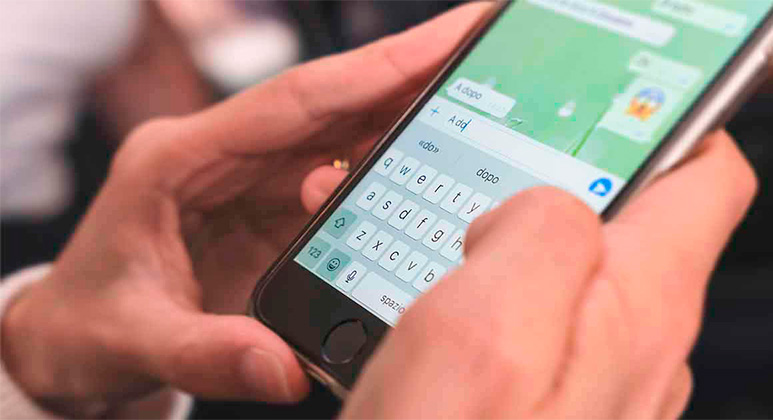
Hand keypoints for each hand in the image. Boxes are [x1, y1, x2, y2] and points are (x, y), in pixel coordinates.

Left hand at [0, 3, 488, 416]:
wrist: (70, 340)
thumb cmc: (85, 326)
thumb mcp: (131, 340)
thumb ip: (206, 352)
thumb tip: (286, 367)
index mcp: (179, 159)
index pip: (293, 102)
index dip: (375, 69)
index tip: (446, 38)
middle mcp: (222, 155)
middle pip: (331, 103)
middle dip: (410, 71)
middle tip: (484, 46)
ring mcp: (248, 180)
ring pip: (341, 133)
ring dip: (407, 112)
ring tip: (477, 94)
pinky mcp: (267, 210)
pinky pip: (338, 178)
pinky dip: (389, 166)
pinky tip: (433, 161)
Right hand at [341, 131, 756, 418]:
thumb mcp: (479, 331)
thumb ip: (536, 233)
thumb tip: (543, 205)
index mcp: (634, 312)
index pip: (705, 176)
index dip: (659, 127)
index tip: (589, 118)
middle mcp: (638, 355)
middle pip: (629, 227)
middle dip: (554, 195)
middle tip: (475, 199)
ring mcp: (599, 391)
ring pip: (573, 280)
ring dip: (509, 257)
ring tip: (439, 267)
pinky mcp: (555, 415)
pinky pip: (539, 334)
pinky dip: (492, 311)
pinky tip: (436, 329)